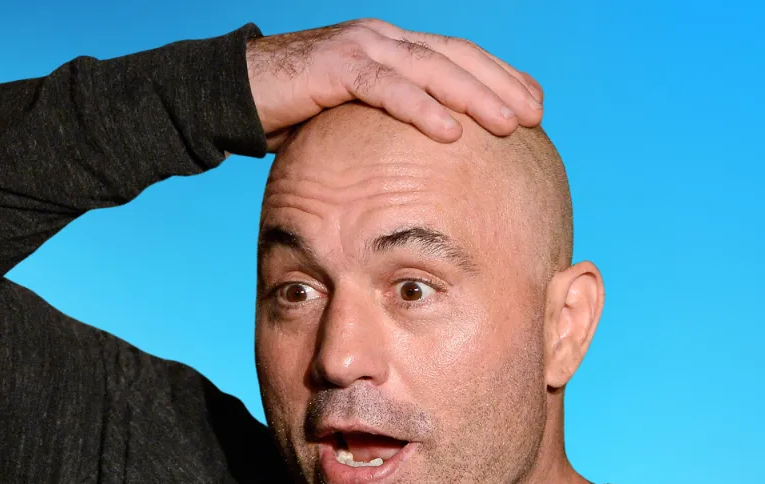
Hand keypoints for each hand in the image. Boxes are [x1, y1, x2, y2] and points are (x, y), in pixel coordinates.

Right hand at [245, 18, 543, 149]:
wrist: (228, 94)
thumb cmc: (290, 113)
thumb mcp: (353, 121)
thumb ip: (388, 129)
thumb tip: (423, 163)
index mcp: (391, 49)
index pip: (457, 57)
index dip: (497, 77)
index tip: (533, 104)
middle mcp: (382, 40)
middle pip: (456, 57)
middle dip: (500, 84)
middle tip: (536, 113)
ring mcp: (360, 48)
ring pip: (431, 68)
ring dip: (475, 95)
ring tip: (510, 122)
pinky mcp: (335, 66)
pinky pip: (388, 88)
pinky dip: (422, 108)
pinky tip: (451, 131)